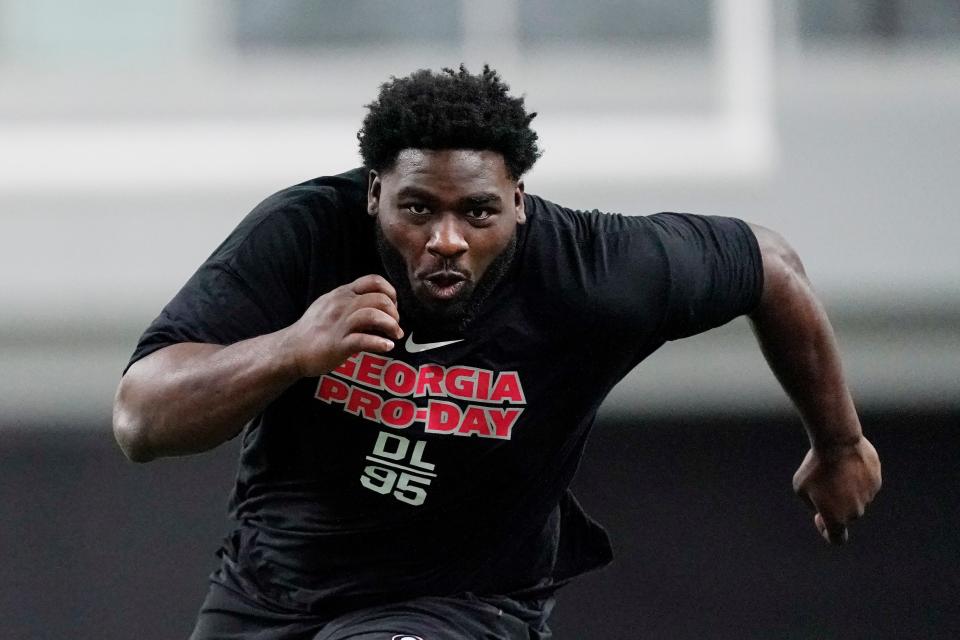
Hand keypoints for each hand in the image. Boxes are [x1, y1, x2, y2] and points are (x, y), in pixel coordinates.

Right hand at [281, 274, 402, 376]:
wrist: (291, 349)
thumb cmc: (314, 329)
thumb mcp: (330, 304)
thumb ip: (352, 300)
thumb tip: (380, 304)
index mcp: (342, 293)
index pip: (373, 281)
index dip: (390, 292)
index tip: (393, 307)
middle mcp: (342, 305)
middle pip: (379, 299)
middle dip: (394, 313)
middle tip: (395, 326)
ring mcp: (339, 325)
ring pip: (373, 315)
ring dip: (391, 325)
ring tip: (394, 335)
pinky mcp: (337, 344)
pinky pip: (363, 340)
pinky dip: (380, 343)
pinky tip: (387, 347)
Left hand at [792, 436, 880, 543]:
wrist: (837, 443)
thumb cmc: (815, 467)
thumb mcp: (801, 488)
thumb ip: (813, 503)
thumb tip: (824, 505)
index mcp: (837, 518)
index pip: (836, 539)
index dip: (826, 531)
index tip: (819, 517)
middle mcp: (856, 512)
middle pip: (845, 513)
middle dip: (834, 503)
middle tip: (822, 483)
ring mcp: (869, 497)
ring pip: (856, 497)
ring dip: (845, 488)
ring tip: (834, 468)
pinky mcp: (876, 481)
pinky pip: (864, 483)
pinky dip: (856, 476)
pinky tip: (846, 461)